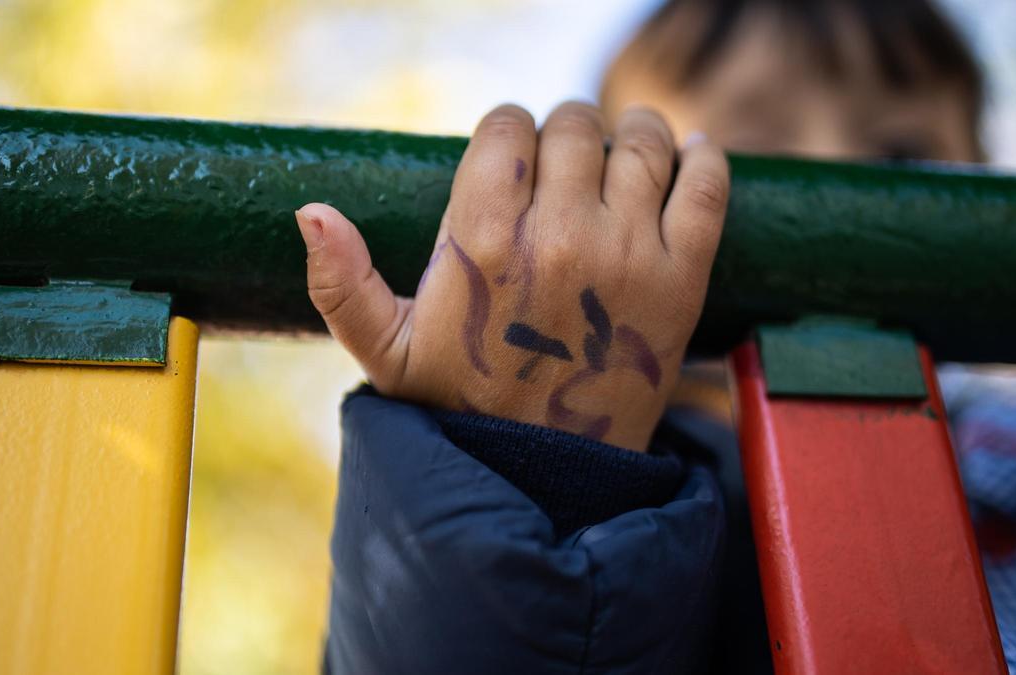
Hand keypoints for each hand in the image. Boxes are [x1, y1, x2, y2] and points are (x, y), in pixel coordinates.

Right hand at [295, 102, 728, 451]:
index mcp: (484, 240)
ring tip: (627, 141)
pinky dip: (704, 159)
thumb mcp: (387, 354)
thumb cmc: (464, 409)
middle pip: (574, 128)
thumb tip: (310, 211)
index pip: (506, 129)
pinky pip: (706, 188)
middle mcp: (560, 235)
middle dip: (567, 130)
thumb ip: (341, 284)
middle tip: (569, 155)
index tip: (515, 148)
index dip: (509, 128)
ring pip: (640, 144)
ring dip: (633, 132)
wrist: (549, 475)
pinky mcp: (683, 280)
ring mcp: (628, 254)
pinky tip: (692, 152)